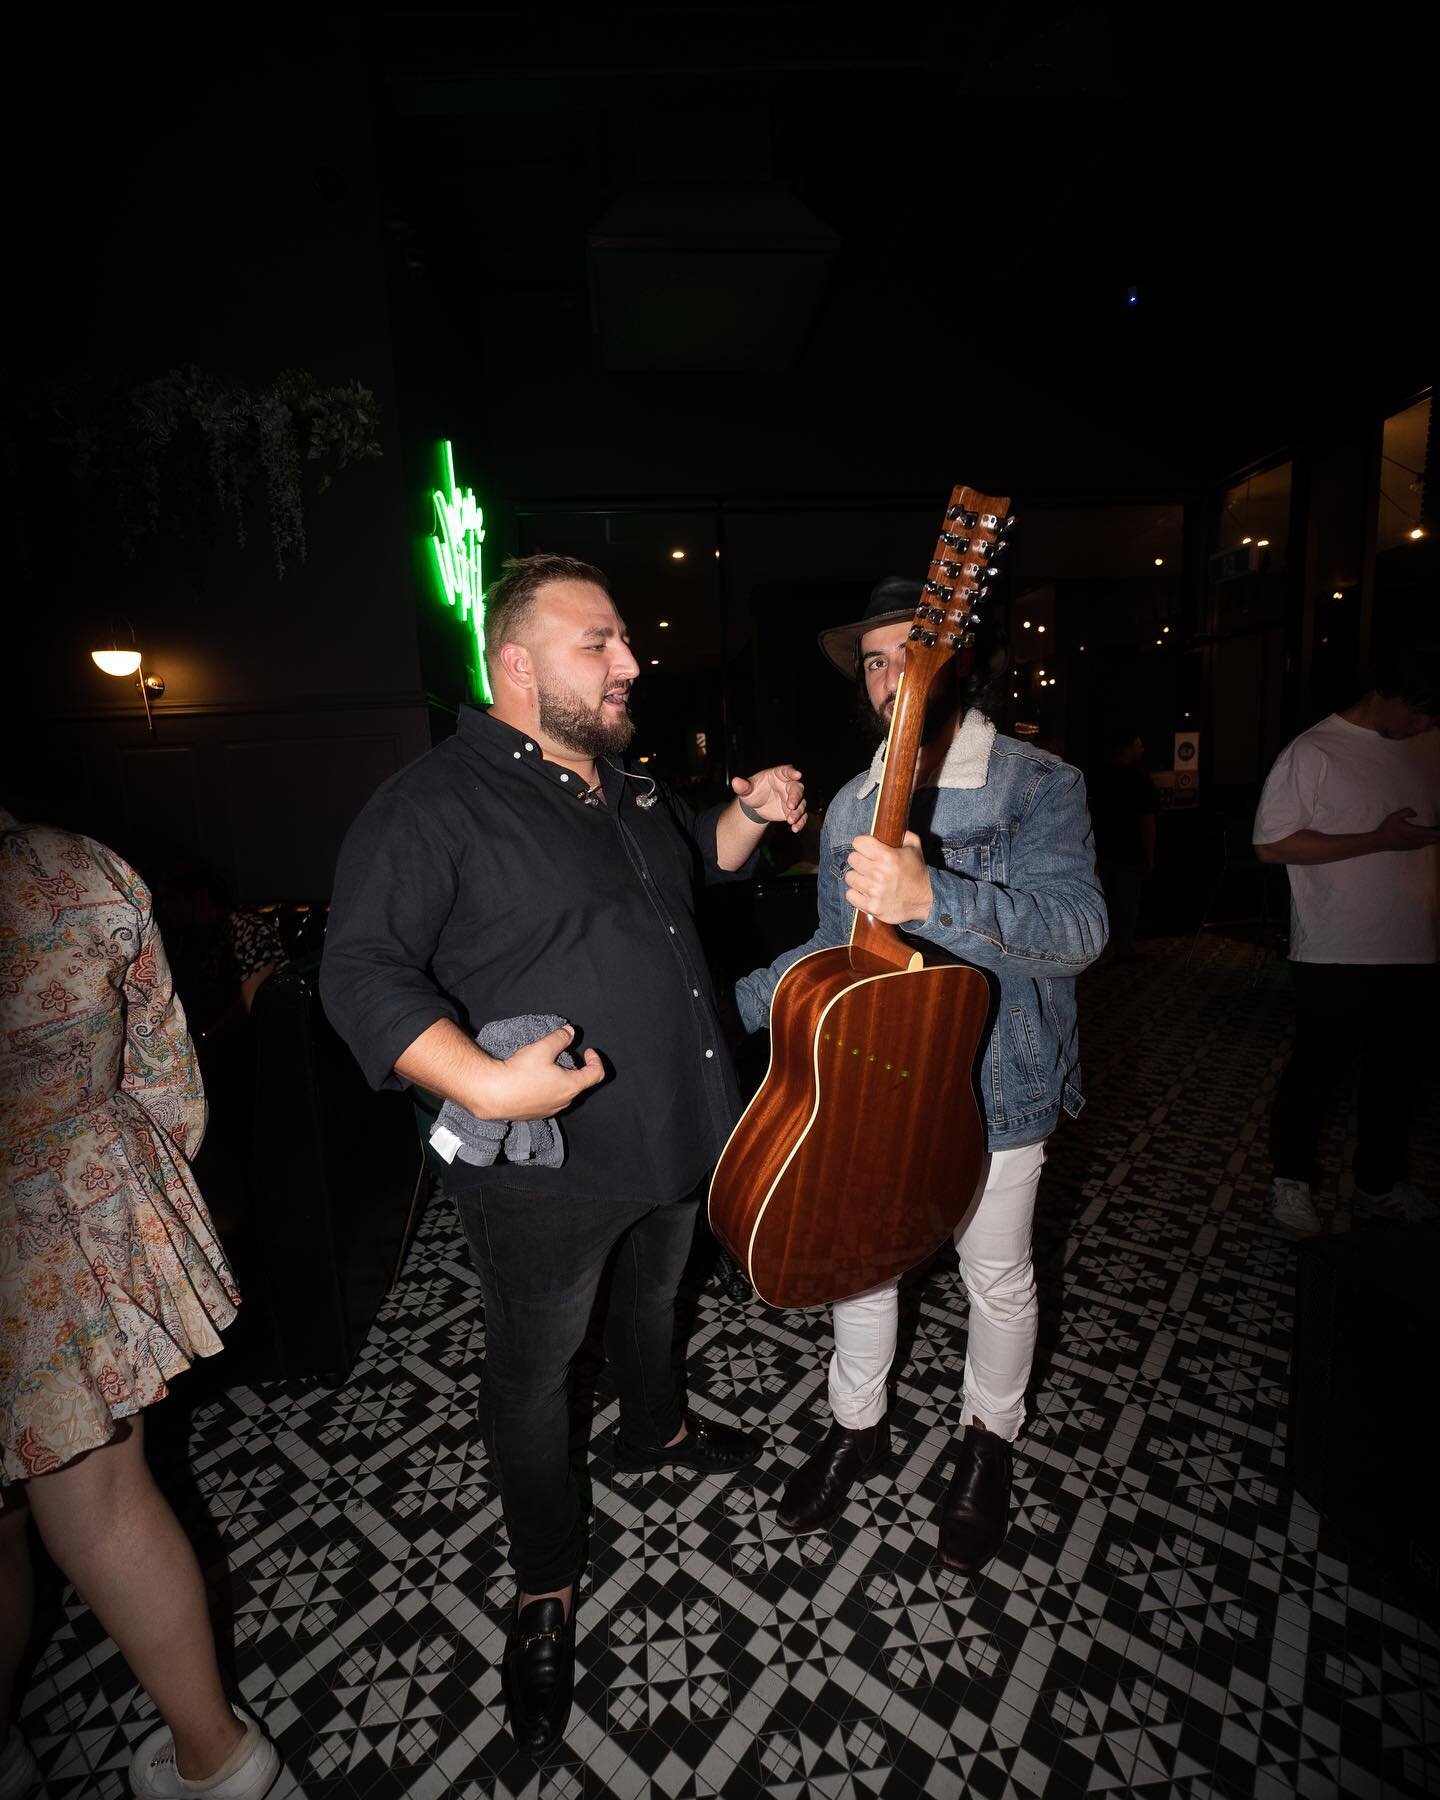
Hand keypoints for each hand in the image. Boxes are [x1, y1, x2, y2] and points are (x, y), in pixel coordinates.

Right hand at [474, 1025, 604, 1121]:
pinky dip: (547, 1088)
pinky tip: (533, 1079)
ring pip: (563, 1093)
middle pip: (579, 1084)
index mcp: (571, 1086)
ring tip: (546, 1066)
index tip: (587, 1051)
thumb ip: (560, 1038)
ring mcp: (549, 1110)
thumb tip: (570, 1032)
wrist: (493, 1094)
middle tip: (564, 1055)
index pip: (596, 1074)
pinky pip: (548, 1100)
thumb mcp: (543, 1048)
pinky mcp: (535, 1114)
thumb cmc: (519, 1073)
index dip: (595, 1060)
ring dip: (561, 1079)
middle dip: (576, 1068)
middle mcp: (563, 1102)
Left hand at [731, 765, 806, 832]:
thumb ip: (743, 786)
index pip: (787, 770)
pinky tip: (795, 828)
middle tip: (791, 805)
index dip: (792, 772)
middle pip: (797, 788)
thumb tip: (735, 782)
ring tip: (791, 820)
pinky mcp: (793, 811)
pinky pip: (801, 816)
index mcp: (778, 775)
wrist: (755, 806)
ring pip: (801, 803)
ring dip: (798, 812)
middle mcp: (788, 785)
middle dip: (796, 797)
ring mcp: (792, 799)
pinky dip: (800, 822)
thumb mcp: (747, 789)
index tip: (797, 774)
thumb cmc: (753, 792)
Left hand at [845, 832, 933, 923]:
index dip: (861, 844)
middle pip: (852, 859)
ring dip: (858, 877)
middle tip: (868, 864)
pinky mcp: (872, 907)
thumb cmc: (918, 872)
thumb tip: (893, 826)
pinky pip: (850, 895)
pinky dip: (856, 893)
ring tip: (868, 879)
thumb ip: (903, 834)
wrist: (927, 900)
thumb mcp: (915, 847)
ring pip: (850, 877)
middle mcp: (879, 873)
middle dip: (859, 860)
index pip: (858, 843)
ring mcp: (875, 892)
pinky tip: (866, 891)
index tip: (865, 848)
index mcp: (887, 856)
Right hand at [1373, 808, 1439, 852]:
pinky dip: (1430, 841)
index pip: (1433, 833)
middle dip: (1439, 835)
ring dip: (1436, 838)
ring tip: (1438, 833)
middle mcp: (1417, 840)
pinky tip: (1429, 839)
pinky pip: (1425, 845)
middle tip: (1439, 828)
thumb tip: (1415, 813)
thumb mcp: (1395, 816)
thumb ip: (1407, 811)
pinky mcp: (1411, 847)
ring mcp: (1414, 845)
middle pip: (1435, 839)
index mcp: (1415, 832)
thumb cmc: (1387, 829)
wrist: (1379, 842)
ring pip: (1430, 842)